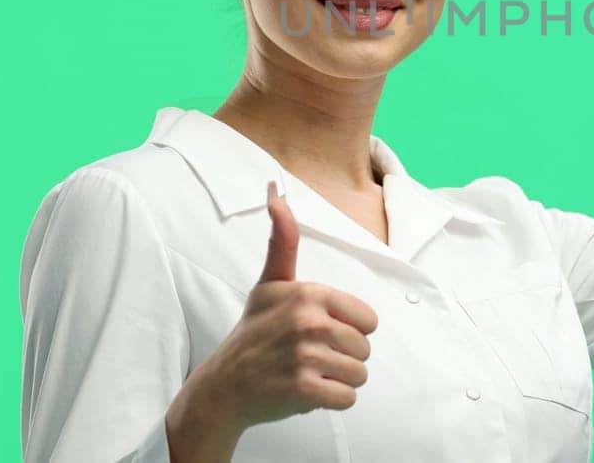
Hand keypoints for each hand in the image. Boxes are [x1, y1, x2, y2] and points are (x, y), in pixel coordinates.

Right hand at [191, 181, 378, 432]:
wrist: (224, 385)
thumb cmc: (254, 331)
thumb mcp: (269, 283)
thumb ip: (282, 240)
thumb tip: (276, 193)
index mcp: (310, 293)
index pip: (369, 320)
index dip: (349, 330)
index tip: (318, 332)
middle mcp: (308, 321)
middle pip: (365, 348)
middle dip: (343, 357)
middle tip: (309, 356)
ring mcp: (305, 356)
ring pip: (359, 374)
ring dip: (338, 380)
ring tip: (309, 372)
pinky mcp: (303, 390)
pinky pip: (347, 399)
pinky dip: (332, 400)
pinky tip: (307, 391)